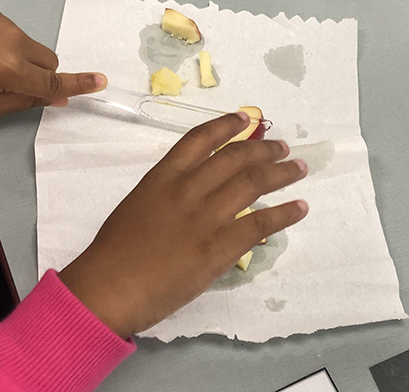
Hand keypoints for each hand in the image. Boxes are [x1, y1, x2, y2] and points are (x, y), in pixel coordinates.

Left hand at [0, 2, 105, 116]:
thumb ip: (25, 102)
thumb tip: (56, 98)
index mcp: (12, 70)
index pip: (54, 82)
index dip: (79, 84)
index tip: (102, 81)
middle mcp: (15, 42)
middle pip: (48, 62)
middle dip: (39, 75)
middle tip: (10, 84)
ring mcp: (4, 23)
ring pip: (31, 48)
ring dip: (20, 59)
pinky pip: (12, 32)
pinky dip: (4, 43)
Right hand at [58, 113, 308, 337]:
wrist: (109, 288)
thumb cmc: (113, 254)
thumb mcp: (136, 208)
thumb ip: (164, 197)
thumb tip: (189, 199)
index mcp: (162, 178)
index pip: (199, 140)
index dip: (225, 126)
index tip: (244, 119)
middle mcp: (188, 190)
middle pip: (235, 158)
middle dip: (263, 149)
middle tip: (282, 147)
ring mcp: (205, 217)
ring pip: (253, 183)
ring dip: (281, 173)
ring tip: (298, 168)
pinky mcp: (219, 247)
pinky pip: (260, 223)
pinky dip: (285, 214)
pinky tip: (300, 208)